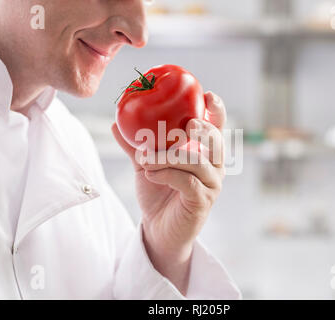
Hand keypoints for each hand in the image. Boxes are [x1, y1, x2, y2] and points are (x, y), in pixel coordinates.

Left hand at [111, 92, 225, 294]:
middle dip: (200, 129)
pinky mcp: (202, 201)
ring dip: (167, 156)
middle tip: (185, 125)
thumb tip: (116, 123)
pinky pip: (187, 181)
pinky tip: (151, 175)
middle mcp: (213, 167)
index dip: (217, 111)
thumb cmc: (157, 194)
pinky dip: (166, 174)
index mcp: (204, 153)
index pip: (217, 128)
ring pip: (196, 160)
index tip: (208, 94)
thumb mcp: (146, 165)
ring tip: (145, 160)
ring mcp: (211, 185)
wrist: (157, 229)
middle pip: (215, 140)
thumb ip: (136, 145)